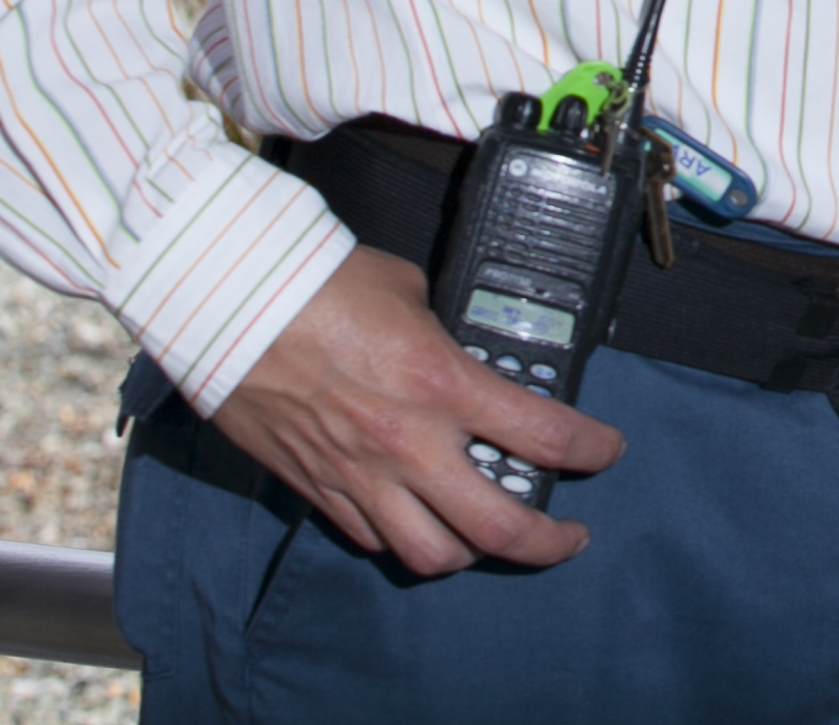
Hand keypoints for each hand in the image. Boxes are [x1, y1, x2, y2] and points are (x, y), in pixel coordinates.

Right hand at [203, 247, 626, 574]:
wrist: (231, 303)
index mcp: (445, 385)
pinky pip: (372, 538)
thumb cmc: (319, 283)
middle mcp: (410, 443)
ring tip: (491, 540)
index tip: (606, 452)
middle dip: (549, 540)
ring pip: (433, 554)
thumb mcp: (410, 294)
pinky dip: (403, 538)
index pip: (546, 437)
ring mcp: (361, 475)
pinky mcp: (317, 489)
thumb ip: (442, 334)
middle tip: (569, 535)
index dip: (592, 451)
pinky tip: (417, 521)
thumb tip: (456, 348)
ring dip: (473, 553)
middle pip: (500, 527)